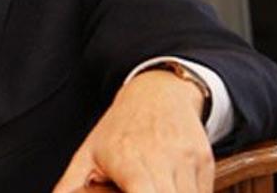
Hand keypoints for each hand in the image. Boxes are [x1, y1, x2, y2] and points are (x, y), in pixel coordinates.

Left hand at [52, 70, 213, 192]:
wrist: (158, 92)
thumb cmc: (120, 127)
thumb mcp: (89, 153)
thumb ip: (72, 185)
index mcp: (129, 162)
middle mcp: (161, 160)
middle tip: (136, 189)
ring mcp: (187, 160)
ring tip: (151, 185)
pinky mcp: (205, 161)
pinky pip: (202, 192)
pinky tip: (171, 187)